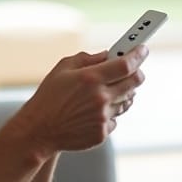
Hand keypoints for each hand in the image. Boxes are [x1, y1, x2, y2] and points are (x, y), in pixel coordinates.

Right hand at [9, 46, 148, 155]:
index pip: (126, 64)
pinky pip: (116, 118)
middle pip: (135, 82)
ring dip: (123, 93)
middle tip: (132, 69)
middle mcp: (100, 98)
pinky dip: (110, 112)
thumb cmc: (49, 96)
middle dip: (137, 72)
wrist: (39, 129)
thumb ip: (88, 58)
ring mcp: (103, 117)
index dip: (138, 55)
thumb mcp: (64, 68)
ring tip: (107, 90)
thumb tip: (109, 54)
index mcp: (91, 78)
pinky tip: (94, 110)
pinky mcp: (102, 133)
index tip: (143, 49)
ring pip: (127, 101)